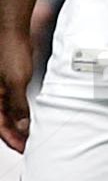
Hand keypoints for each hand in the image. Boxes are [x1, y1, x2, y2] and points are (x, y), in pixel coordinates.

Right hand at [0, 30, 32, 153]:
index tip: (24, 149)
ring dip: (18, 125)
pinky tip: (29, 118)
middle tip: (29, 146)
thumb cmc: (10, 51)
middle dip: (15, 135)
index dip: (12, 140)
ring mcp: (0, 90)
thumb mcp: (16, 81)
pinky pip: (12, 103)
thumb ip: (18, 105)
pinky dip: (20, 112)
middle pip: (2, 122)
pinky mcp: (7, 83)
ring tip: (31, 135)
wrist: (12, 31)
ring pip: (7, 113)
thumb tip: (21, 126)